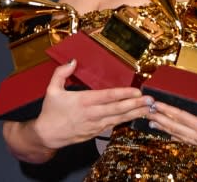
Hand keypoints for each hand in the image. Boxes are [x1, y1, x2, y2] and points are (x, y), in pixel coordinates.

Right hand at [33, 60, 152, 148]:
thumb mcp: (52, 90)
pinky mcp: (96, 132)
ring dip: (134, 113)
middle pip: (117, 109)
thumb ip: (61, 73)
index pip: (107, 97)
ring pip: (118, 119)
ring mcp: (95, 125)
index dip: (123, 94)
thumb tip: (73, 60)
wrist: (46, 135)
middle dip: (135, 105)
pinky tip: (136, 116)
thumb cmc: (50, 112)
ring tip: (148, 108)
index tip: (136, 91)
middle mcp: (91, 114)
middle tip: (150, 100)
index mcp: (83, 101)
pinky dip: (125, 121)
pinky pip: (113, 125)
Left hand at [147, 101, 196, 163]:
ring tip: (151, 122)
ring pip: (178, 133)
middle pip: (176, 126)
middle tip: (146, 110)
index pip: (183, 117)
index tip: (155, 103)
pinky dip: (175, 135)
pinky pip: (186, 139)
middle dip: (160, 117)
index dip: (168, 110)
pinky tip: (170, 134)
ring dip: (164, 127)